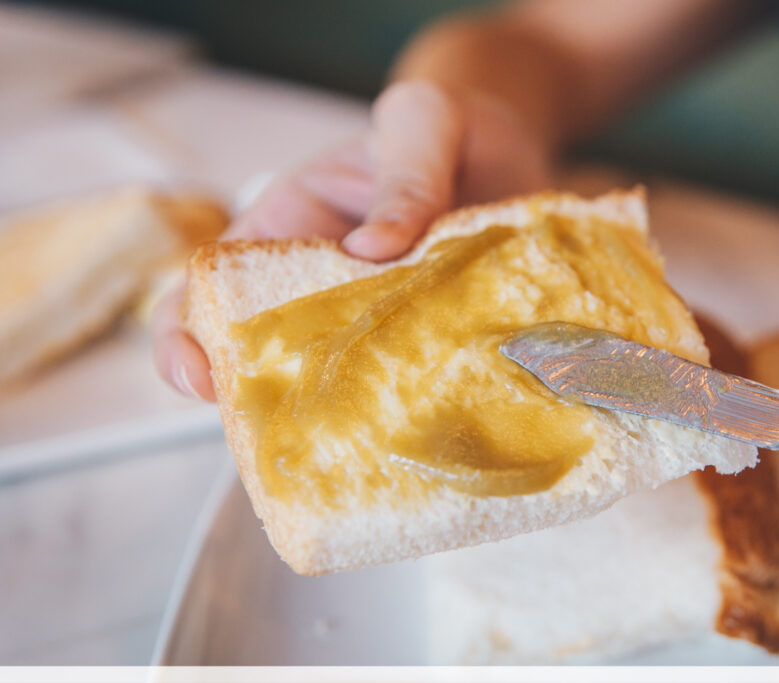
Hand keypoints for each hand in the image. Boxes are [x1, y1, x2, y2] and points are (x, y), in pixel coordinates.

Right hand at [152, 80, 552, 399]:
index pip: (210, 289)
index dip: (183, 336)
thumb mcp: (424, 120)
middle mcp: (326, 291)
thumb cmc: (449, 129)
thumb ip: (406, 167)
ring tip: (376, 432)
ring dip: (350, 416)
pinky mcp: (435, 347)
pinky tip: (445, 420)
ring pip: (340, 390)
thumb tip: (374, 247)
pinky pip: (416, 391)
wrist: (518, 151)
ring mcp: (380, 326)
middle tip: (303, 428)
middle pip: (267, 362)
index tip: (201, 378)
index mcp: (292, 230)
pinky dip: (423, 409)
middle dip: (268, 404)